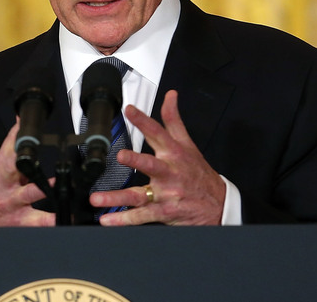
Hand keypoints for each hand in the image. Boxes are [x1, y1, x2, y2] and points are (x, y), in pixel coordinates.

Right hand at [0, 119, 55, 226]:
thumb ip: (12, 144)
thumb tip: (20, 119)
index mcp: (1, 169)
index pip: (8, 149)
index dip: (16, 139)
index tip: (25, 128)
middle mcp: (6, 185)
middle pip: (14, 169)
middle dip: (26, 161)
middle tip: (41, 152)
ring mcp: (14, 204)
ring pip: (30, 195)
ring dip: (45, 189)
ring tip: (61, 184)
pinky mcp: (23, 221)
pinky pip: (41, 221)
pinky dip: (55, 219)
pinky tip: (69, 214)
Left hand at [90, 90, 225, 225]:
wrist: (219, 206)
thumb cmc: (198, 173)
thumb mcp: (188, 144)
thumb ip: (173, 120)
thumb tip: (170, 95)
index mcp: (173, 154)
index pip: (158, 133)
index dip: (143, 120)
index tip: (129, 109)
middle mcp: (169, 173)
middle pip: (151, 165)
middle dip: (137, 160)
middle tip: (121, 155)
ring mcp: (166, 194)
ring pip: (139, 195)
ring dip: (117, 198)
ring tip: (97, 198)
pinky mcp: (164, 212)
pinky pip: (141, 216)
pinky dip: (123, 220)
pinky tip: (108, 220)